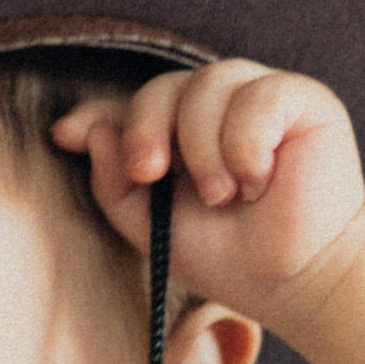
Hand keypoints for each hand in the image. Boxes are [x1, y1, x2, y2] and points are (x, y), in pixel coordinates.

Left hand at [54, 64, 364, 325]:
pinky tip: (260, 180)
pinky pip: (257, 97)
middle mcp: (218, 109)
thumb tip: (89, 130)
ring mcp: (259, 98)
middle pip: (163, 86)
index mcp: (181, 135)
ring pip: (208, 83)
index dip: (98, 114)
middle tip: (151, 175)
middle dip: (146, 128)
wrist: (294, 280)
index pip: (134, 105)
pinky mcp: (302, 98)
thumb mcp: (153, 229)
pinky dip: (247, 145)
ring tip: (225, 196)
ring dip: (204, 151)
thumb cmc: (229, 258)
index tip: (63, 135)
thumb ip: (114, 185)